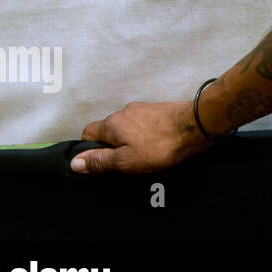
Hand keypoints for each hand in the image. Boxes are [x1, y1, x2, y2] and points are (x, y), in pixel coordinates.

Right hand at [71, 100, 211, 173]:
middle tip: (125, 162)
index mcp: (112, 123)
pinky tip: (156, 145)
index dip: (91, 150)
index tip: (102, 162)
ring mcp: (143, 109)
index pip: (88, 133)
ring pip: (127, 127)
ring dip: (130, 141)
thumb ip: (100, 161)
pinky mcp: (159, 111)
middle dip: (113, 146)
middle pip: (108, 130)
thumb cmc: (160, 145)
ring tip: (144, 155)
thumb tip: (75, 163)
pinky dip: (145, 135)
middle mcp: (125, 112)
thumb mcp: (125, 160)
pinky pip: (144, 125)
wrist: (195, 126)